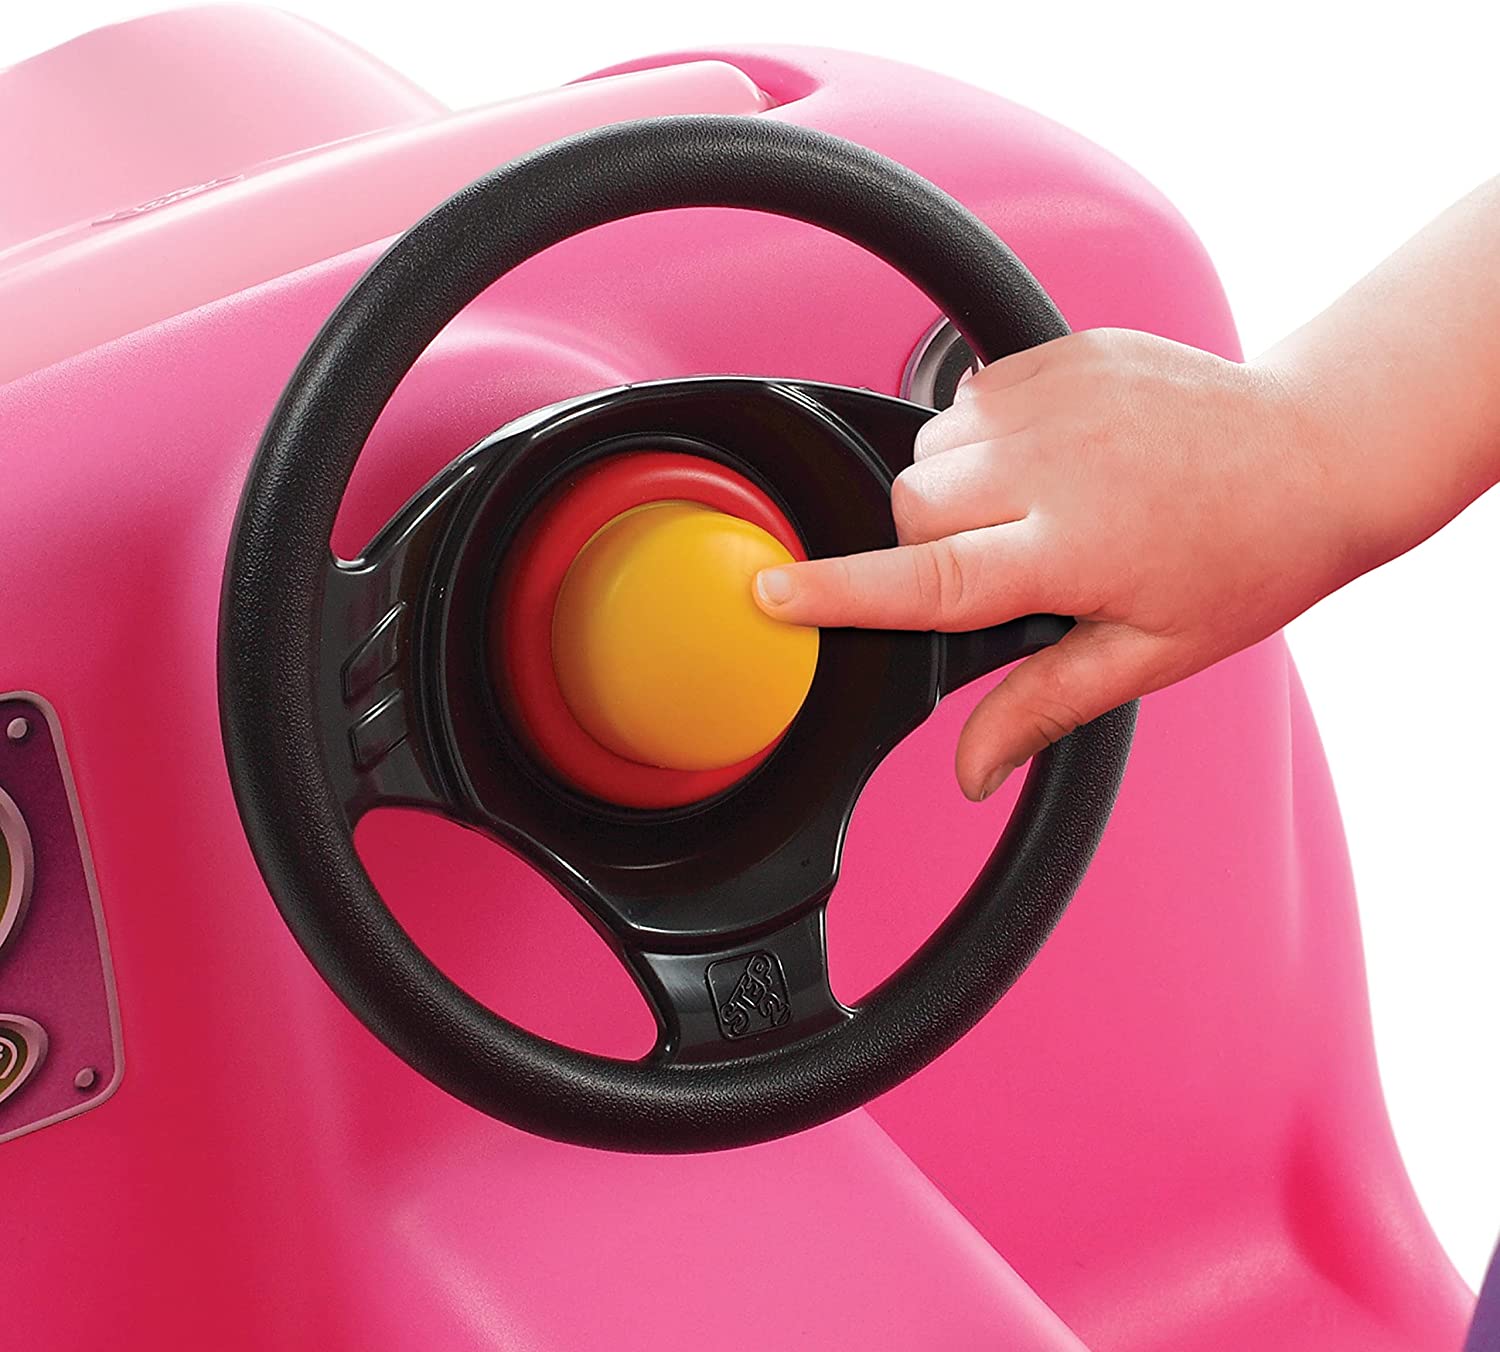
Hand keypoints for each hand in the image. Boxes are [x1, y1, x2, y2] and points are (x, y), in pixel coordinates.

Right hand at [754, 328, 1368, 799]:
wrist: (1317, 447)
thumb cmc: (1247, 555)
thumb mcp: (1149, 654)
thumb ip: (1041, 706)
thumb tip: (971, 773)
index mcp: (1074, 546)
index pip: (928, 577)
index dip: (837, 591)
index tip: (769, 593)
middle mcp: (1056, 461)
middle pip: (909, 500)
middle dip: (922, 540)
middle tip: (995, 562)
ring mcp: (1058, 393)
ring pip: (933, 448)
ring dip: (953, 485)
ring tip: (1031, 505)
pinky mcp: (1063, 350)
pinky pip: (968, 396)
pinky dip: (984, 434)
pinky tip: (1047, 458)